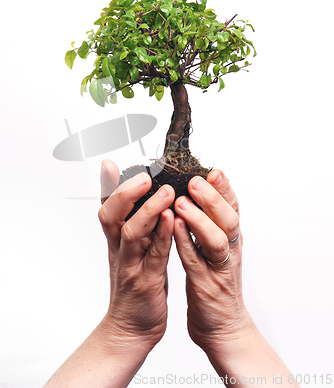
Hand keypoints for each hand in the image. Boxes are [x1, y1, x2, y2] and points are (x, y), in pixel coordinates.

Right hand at [98, 159, 174, 353]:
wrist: (131, 328)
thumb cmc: (136, 284)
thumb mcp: (130, 251)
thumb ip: (132, 223)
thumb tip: (137, 198)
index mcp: (116, 239)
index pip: (107, 207)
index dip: (107, 185)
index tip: (110, 163)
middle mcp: (119, 249)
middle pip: (111, 215)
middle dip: (124, 192)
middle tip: (143, 174)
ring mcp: (131, 265)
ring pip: (131, 233)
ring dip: (147, 210)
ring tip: (164, 190)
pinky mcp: (146, 281)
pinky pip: (154, 255)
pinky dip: (162, 235)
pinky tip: (171, 219)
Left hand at [173, 169, 254, 353]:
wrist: (223, 328)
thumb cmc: (214, 283)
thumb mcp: (216, 248)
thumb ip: (210, 223)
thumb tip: (201, 194)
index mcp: (230, 238)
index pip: (232, 207)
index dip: (224, 188)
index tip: (214, 170)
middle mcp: (229, 250)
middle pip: (229, 218)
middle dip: (214, 197)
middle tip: (198, 179)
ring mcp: (219, 269)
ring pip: (217, 240)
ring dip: (200, 219)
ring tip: (181, 201)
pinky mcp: (206, 287)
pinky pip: (196, 262)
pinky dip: (187, 244)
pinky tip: (174, 229)